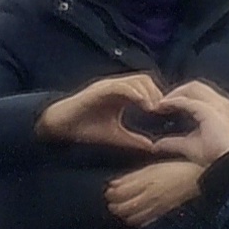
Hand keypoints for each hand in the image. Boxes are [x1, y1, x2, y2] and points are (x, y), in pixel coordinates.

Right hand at [38, 74, 166, 150]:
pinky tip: (143, 104)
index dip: (159, 97)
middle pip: (146, 81)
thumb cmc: (86, 129)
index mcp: (123, 95)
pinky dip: (134, 93)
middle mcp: (117, 88)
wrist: (60, 127)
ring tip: (154, 108)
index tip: (168, 112)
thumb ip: (133, 139)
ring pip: (136, 80)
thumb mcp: (115, 135)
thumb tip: (153, 148)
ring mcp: (108, 86)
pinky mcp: (99, 89)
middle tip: (164, 109)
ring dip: (149, 92)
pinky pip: (121, 86)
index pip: (147, 88)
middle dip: (157, 93)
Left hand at [105, 161, 202, 227]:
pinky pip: (144, 224)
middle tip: (114, 202)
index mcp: (144, 183)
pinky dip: (138, 221)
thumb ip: (132, 177)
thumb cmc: (179, 170)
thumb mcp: (154, 168)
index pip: (117, 194)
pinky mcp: (163, 216)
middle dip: (114, 206)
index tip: (109, 192)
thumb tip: (112, 184)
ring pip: (131, 218)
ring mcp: (155, 209)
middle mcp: (148, 198)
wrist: (203, 181)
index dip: (110, 194)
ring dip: (125, 215)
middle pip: (121, 209)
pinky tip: (139, 217)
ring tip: (125, 209)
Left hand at [151, 81, 228, 164]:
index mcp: (219, 109)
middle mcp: (219, 103)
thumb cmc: (214, 155)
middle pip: (194, 86)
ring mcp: (216, 105)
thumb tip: (155, 145)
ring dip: (174, 93)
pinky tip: (162, 106)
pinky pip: (187, 101)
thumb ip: (172, 142)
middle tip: (160, 103)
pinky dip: (173, 101)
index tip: (163, 107)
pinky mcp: (209, 111)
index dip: (180, 96)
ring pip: (192, 88)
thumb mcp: (188, 146)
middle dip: (176, 91)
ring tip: (160, 103)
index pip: (198, 94)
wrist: (227, 163)